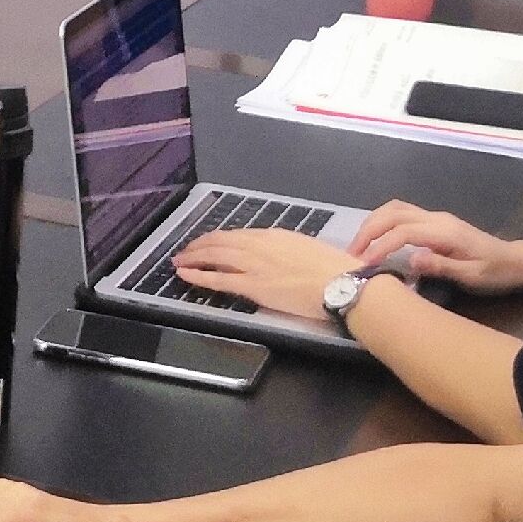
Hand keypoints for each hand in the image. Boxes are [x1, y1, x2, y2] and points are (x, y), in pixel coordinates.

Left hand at [173, 226, 353, 324]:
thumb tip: (277, 257)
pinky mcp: (254, 286)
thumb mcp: (306, 248)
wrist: (342, 284)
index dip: (218, 239)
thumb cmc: (334, 270)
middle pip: (221, 241)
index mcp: (274, 235)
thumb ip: (286, 250)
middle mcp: (260, 245)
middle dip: (199, 245)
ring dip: (194, 257)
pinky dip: (199, 276)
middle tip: (185, 251)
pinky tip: (186, 275)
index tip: (209, 242)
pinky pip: (219, 280)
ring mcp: (255, 265)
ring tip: (180, 261)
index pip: (238, 235)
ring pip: (215, 256)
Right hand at [350, 203, 522, 290]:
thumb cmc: (496, 272)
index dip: (380, 245)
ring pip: (395, 209)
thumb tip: (410, 259)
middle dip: (368, 230)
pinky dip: (382, 223)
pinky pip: (401, 214)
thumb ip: (441, 266)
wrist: (517, 261)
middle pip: (393, 212)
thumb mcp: (472, 276)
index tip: (364, 264)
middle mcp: (437, 218)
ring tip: (359, 246)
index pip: (403, 231)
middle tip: (352, 253)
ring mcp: (435, 217)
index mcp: (445, 231)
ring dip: (373, 223)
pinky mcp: (434, 222)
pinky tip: (376, 240)